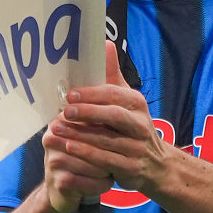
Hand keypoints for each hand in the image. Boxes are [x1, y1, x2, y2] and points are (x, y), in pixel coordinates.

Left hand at [39, 41, 124, 212]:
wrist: (156, 165)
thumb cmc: (133, 127)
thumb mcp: (127, 101)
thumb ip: (113, 76)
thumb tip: (105, 44)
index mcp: (137, 104)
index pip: (114, 95)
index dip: (91, 94)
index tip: (69, 95)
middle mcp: (140, 124)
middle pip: (113, 115)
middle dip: (88, 112)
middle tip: (64, 111)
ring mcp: (137, 147)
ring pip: (106, 140)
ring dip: (79, 135)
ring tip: (57, 130)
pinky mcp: (131, 168)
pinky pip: (106, 160)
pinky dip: (87, 154)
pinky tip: (70, 148)